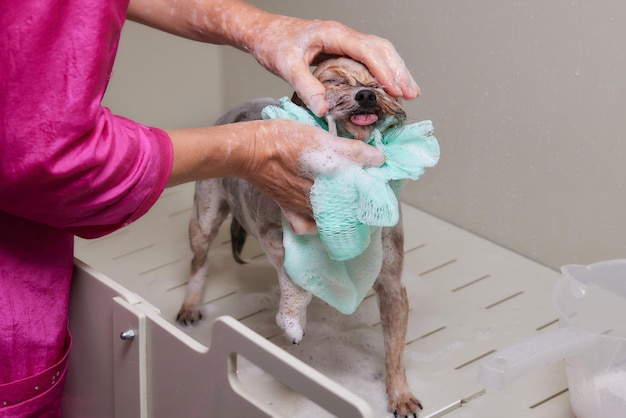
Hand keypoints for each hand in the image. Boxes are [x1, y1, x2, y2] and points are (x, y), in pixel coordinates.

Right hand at [166, 118, 383, 232]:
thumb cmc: (282, 139)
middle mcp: (318, 199)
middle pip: (348, 207)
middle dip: (361, 201)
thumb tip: (378, 159)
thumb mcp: (320, 137)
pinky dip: (316, 225)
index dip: (374, 187)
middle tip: (368, 190)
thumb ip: (350, 150)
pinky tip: (322, 217)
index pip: (361, 192)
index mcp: (328, 182)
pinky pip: (307, 225)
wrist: (249, 150)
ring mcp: (302, 206)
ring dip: (343, 212)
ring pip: (330, 218)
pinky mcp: (288, 208)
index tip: (379, 179)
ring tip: (351, 203)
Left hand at [248, 16, 419, 115]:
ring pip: (379, 52)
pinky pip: (369, 58)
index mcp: (333, 34)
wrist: (263, 33)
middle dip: (398, 71)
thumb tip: (324, 110)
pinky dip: (383, 71)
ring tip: (408, 92)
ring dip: (395, 70)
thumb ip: (306, 87)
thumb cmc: (273, 43)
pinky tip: (388, 87)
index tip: (394, 89)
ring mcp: (344, 41)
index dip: (383, 69)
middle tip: (410, 94)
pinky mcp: (341, 49)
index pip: (366, 50)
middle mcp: (343, 35)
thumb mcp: (286, 66)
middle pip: (381, 48)